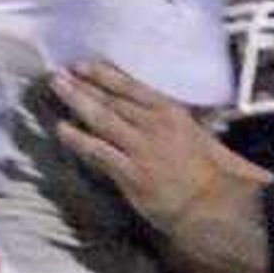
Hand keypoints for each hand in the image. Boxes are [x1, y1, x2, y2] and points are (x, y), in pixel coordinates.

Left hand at [49, 59, 273, 272]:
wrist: (216, 207)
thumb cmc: (216, 176)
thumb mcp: (205, 140)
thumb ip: (183, 125)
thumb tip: (173, 114)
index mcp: (173, 114)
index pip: (133, 88)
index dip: (106, 75)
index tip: (84, 65)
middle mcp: (154, 125)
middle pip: (112, 100)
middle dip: (83, 84)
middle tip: (59, 72)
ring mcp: (140, 148)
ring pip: (101, 118)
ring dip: (76, 101)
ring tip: (57, 88)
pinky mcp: (130, 172)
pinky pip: (98, 151)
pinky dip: (78, 139)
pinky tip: (62, 129)